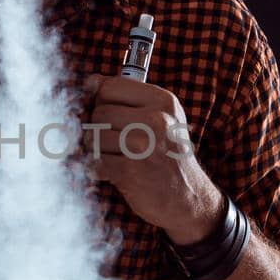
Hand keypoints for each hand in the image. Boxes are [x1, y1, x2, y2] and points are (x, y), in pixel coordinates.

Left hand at [82, 73, 224, 243]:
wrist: (188, 198)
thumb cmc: (167, 155)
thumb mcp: (161, 118)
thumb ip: (128, 98)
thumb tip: (90, 81)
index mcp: (163, 101)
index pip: (110, 86)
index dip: (102, 102)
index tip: (111, 116)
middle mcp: (156, 119)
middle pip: (99, 112)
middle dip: (98, 128)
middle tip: (115, 143)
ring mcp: (144, 145)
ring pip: (94, 136)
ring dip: (97, 150)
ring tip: (116, 157)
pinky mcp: (131, 171)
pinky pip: (95, 161)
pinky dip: (98, 169)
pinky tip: (114, 172)